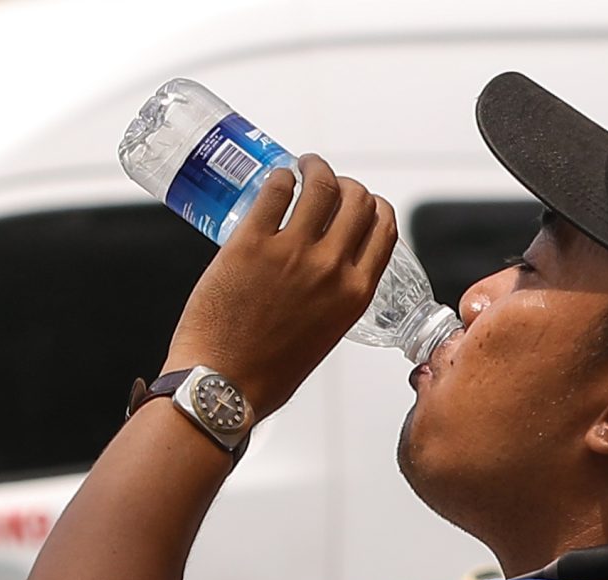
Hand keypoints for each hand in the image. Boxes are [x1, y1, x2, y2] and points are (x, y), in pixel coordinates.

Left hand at [163, 155, 396, 417]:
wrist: (223, 385)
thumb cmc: (267, 372)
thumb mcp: (324, 335)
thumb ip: (332, 300)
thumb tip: (323, 273)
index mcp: (355, 295)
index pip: (384, 228)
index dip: (374, 205)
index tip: (358, 201)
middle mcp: (332, 268)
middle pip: (357, 199)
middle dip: (345, 182)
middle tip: (325, 180)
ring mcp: (292, 253)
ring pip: (321, 184)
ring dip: (314, 166)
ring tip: (302, 166)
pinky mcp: (251, 243)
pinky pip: (275, 191)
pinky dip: (279, 176)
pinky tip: (275, 178)